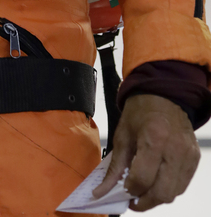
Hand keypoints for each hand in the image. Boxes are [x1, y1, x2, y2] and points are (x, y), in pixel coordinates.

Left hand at [92, 94, 199, 210]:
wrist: (164, 94)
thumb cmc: (141, 111)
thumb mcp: (122, 134)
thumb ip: (114, 166)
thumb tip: (102, 191)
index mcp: (154, 138)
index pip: (142, 178)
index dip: (129, 190)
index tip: (121, 191)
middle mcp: (175, 149)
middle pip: (161, 192)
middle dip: (144, 202)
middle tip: (132, 199)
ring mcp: (188, 155)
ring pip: (174, 193)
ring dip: (156, 198)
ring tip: (143, 191)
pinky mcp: (195, 158)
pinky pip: (182, 185)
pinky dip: (168, 189)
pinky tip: (156, 182)